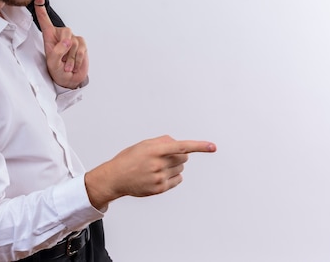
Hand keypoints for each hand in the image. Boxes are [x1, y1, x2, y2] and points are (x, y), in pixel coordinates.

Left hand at [34, 0, 88, 88]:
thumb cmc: (57, 70)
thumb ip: (57, 52)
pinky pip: (82, 48)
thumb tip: (68, 41)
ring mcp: (72, 39)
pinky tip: (74, 65)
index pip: (44, 21)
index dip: (41, 10)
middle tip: (62, 60)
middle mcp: (60, 35)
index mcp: (49, 37)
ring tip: (67, 66)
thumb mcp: (52, 63)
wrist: (70, 79)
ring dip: (71, 57)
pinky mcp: (81, 44)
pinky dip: (78, 59)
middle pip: (65, 31)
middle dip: (65, 47)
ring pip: (74, 42)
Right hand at [85, 135, 216, 209]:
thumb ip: (163, 141)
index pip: (182, 146)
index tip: (213, 147)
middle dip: (178, 155)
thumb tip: (179, 144)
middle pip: (184, 158)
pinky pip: (178, 180)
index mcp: (155, 150)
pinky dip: (173, 176)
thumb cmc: (129, 158)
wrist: (116, 177)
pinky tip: (159, 175)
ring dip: (174, 166)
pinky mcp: (160, 188)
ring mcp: (160, 177)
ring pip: (181, 169)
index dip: (199, 146)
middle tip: (163, 157)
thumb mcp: (144, 144)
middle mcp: (158, 164)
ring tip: (156, 167)